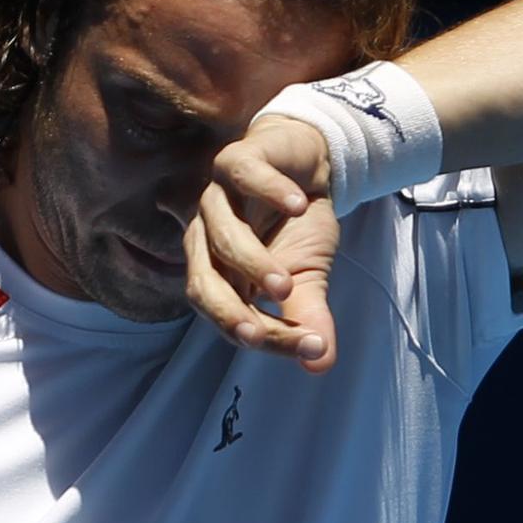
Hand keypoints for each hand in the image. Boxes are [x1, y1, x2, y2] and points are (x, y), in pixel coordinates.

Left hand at [182, 115, 338, 374]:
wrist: (306, 163)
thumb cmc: (297, 225)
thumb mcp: (308, 273)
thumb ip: (307, 314)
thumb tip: (320, 364)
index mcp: (217, 274)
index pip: (228, 316)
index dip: (266, 338)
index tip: (308, 349)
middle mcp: (205, 239)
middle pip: (201, 283)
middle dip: (228, 313)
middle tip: (260, 333)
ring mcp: (216, 197)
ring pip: (219, 233)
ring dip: (251, 262)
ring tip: (287, 284)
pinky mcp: (236, 158)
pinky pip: (244, 175)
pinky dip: (270, 192)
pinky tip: (299, 206)